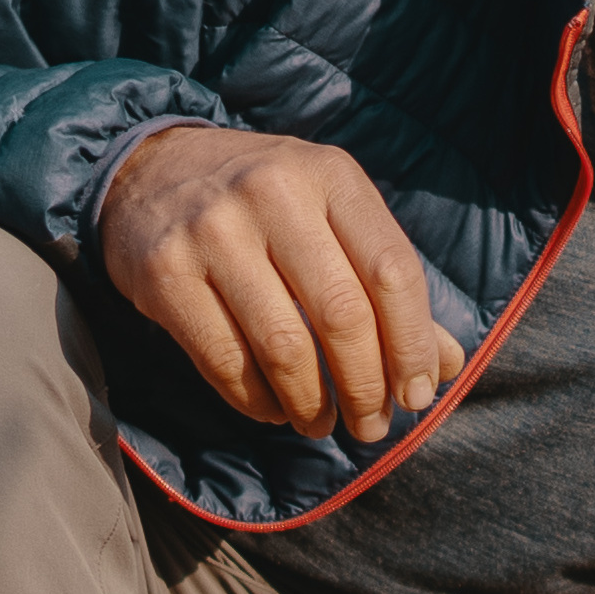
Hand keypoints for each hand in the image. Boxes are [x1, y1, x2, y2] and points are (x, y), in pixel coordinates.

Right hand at [96, 122, 465, 440]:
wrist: (149, 169)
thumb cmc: (265, 204)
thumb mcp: (332, 216)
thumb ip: (386, 285)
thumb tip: (444, 367)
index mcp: (330, 175)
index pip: (392, 271)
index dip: (414, 345)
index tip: (418, 394)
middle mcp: (273, 193)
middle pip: (342, 315)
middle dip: (366, 386)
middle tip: (372, 425)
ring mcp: (212, 231)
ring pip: (283, 346)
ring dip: (312, 403)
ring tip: (322, 424)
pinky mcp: (163, 272)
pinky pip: (225, 360)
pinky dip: (257, 400)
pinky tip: (274, 409)